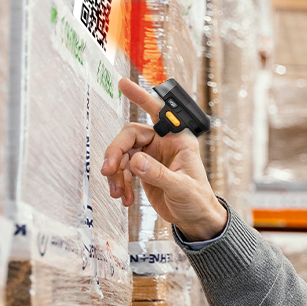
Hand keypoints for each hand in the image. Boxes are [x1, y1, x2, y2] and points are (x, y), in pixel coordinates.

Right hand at [100, 79, 227, 240]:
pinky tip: (124, 198)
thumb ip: (158, 174)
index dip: (141, 97)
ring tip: (118, 193)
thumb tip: (135, 161)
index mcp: (178, 140)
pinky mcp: (143, 171)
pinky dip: (119, 183)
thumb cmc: (197, 201)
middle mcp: (163, 144)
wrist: (195, 220)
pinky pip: (123, 170)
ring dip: (116, 173)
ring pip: (122, 155)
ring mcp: (152, 157)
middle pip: (130, 136)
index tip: (123, 84)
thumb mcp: (181, 188)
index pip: (159, 112)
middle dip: (115, 152)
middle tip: (108, 170)